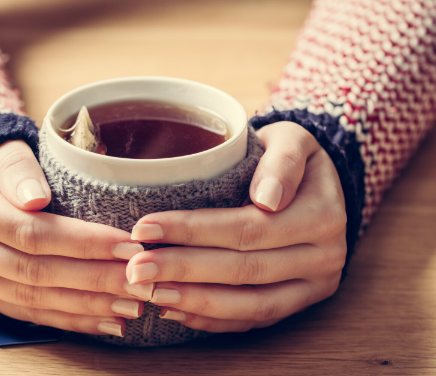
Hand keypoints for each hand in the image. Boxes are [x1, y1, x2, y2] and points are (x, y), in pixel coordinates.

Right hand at [0, 140, 150, 336]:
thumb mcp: (0, 146)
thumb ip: (17, 166)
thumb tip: (35, 198)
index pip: (28, 230)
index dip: (81, 242)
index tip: (127, 245)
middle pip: (33, 270)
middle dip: (92, 278)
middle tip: (138, 281)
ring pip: (31, 298)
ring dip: (85, 305)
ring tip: (130, 305)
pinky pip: (25, 313)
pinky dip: (67, 320)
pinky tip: (103, 322)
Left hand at [125, 122, 346, 331]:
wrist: (315, 182)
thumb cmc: (289, 155)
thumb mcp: (291, 140)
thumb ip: (281, 162)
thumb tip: (268, 198)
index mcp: (321, 214)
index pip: (246, 228)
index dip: (193, 231)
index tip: (144, 228)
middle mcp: (324, 256)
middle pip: (243, 269)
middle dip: (183, 270)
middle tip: (135, 269)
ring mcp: (314, 285)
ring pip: (250, 305)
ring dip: (195, 301)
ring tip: (149, 292)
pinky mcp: (299, 302)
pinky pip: (255, 320)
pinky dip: (213, 319)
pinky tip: (175, 310)